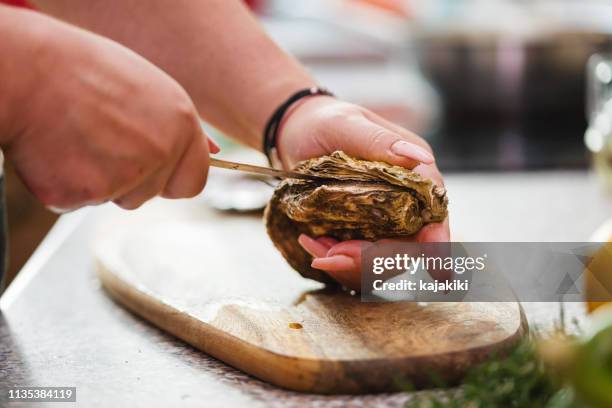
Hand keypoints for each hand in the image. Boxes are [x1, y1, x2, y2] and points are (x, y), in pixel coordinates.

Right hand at [2, 12, 217, 209]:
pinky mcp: (83, 194)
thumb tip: (214, 153)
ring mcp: (124, 176)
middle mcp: (161, 152)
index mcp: (181, 124)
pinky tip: (56, 149)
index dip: (172, 177)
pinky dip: (65, 184)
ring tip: (77, 136)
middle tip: (102, 140)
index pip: (194, 181)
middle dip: (134, 180)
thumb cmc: (82, 70)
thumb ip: (180, 126)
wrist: (24, 71)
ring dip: (99, 180)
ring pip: (117, 198)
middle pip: (153, 194)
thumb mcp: (147, 87)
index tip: (154, 168)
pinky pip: (78, 201)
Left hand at [277, 96, 449, 288]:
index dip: (437, 242)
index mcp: (415, 173)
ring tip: (316, 248)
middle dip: (374, 259)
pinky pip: (357, 261)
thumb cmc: (324, 121)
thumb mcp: (346, 124)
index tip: (436, 270)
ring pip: (382, 262)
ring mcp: (385, 222)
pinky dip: (335, 261)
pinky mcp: (362, 235)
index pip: (435, 212)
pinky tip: (312, 243)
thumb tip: (420, 157)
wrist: (296, 134)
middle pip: (409, 247)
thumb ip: (380, 140)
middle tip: (334, 255)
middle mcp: (406, 202)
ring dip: (350, 265)